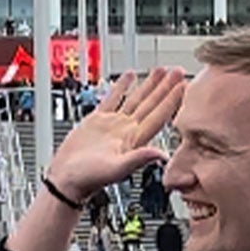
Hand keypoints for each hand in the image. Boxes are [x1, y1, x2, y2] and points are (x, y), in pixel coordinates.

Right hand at [45, 68, 185, 200]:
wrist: (66, 180)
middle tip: (178, 72)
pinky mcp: (97, 121)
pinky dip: (121, 86)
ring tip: (160, 71)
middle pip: (151, 104)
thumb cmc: (87, 179)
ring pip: (135, 99)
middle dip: (165, 88)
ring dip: (148, 85)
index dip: (171, 100)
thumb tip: (161, 155)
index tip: (183, 86)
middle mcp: (126, 130)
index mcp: (134, 140)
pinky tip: (129, 76)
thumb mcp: (115, 169)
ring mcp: (113, 124)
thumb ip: (138, 159)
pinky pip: (113, 99)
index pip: (158, 116)